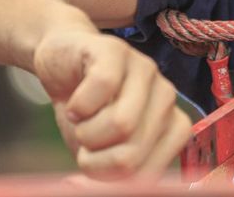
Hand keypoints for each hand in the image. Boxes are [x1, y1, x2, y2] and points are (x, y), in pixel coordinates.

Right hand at [32, 28, 192, 179]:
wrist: (62, 67)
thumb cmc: (88, 114)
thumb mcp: (103, 153)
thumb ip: (118, 177)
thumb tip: (107, 190)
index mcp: (171, 126)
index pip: (150, 173)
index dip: (109, 179)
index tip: (94, 164)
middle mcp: (166, 97)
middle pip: (132, 154)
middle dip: (95, 158)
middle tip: (86, 137)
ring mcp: (145, 70)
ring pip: (121, 124)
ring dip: (86, 131)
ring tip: (82, 119)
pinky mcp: (117, 50)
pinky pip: (101, 89)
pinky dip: (77, 106)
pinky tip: (76, 101)